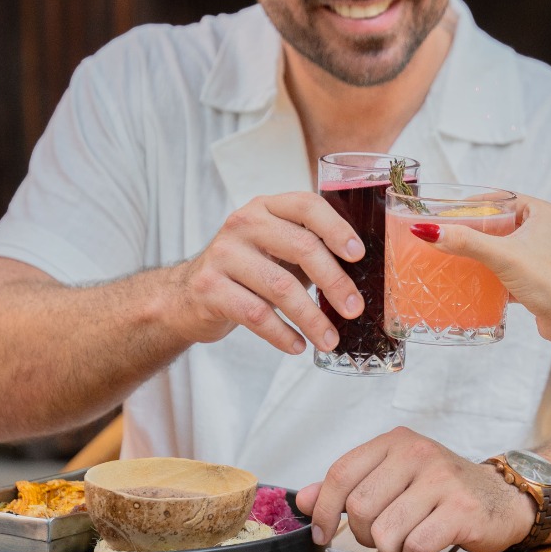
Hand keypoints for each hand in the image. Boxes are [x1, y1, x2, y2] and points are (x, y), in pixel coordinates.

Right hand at [166, 191, 364, 354]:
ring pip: (280, 287)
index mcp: (266, 207)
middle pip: (301, 247)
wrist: (187, 295)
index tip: (358, 255)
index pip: (307, 205)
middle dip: (334, 282)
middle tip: (354, 309)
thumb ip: (310, 249)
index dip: (337, 228)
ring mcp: (223, 254)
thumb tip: (363, 276)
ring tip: (329, 339)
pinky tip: (297, 346)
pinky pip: (255, 314)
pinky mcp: (209, 288)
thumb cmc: (247, 271)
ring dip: (311, 318)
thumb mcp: (276, 249)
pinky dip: (281, 334)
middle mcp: (243, 223)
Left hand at [296, 427, 534, 551]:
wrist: (503, 498)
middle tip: (382, 536)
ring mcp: (442, 480)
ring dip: (390, 549)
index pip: (341, 472)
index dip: (323, 509)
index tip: (321, 532)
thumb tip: (302, 499)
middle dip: (363, 534)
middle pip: (360, 507)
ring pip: (385, 532)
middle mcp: (418, 454)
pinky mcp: (461, 510)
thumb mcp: (394, 477)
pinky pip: (415, 546)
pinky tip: (425, 548)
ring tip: (407, 540)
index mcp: (396, 443)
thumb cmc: (443, 490)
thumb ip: (348, 486)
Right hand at [423, 197, 550, 346]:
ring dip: (482, 252)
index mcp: (544, 213)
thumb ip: (467, 242)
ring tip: (454, 254)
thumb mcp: (504, 256)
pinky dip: (492, 272)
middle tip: (447, 233)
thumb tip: (430, 231)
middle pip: (502, 223)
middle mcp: (547, 230)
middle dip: (475, 230)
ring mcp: (544, 255)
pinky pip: (510, 268)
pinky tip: (473, 279)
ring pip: (505, 247)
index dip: (475, 204)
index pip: (503, 199)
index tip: (449, 211)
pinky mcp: (540, 278)